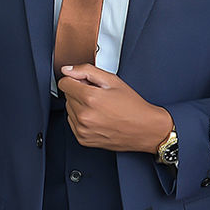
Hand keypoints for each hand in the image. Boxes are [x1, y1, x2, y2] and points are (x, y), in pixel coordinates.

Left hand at [58, 65, 172, 153]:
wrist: (145, 129)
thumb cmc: (132, 106)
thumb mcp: (112, 80)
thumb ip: (86, 71)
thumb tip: (67, 70)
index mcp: (90, 98)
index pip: (64, 83)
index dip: (76, 79)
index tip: (87, 83)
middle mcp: (84, 116)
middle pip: (67, 96)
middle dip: (79, 92)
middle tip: (99, 96)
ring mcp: (82, 129)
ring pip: (69, 109)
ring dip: (80, 106)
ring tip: (100, 107)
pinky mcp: (83, 139)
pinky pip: (73, 123)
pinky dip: (81, 119)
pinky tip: (97, 117)